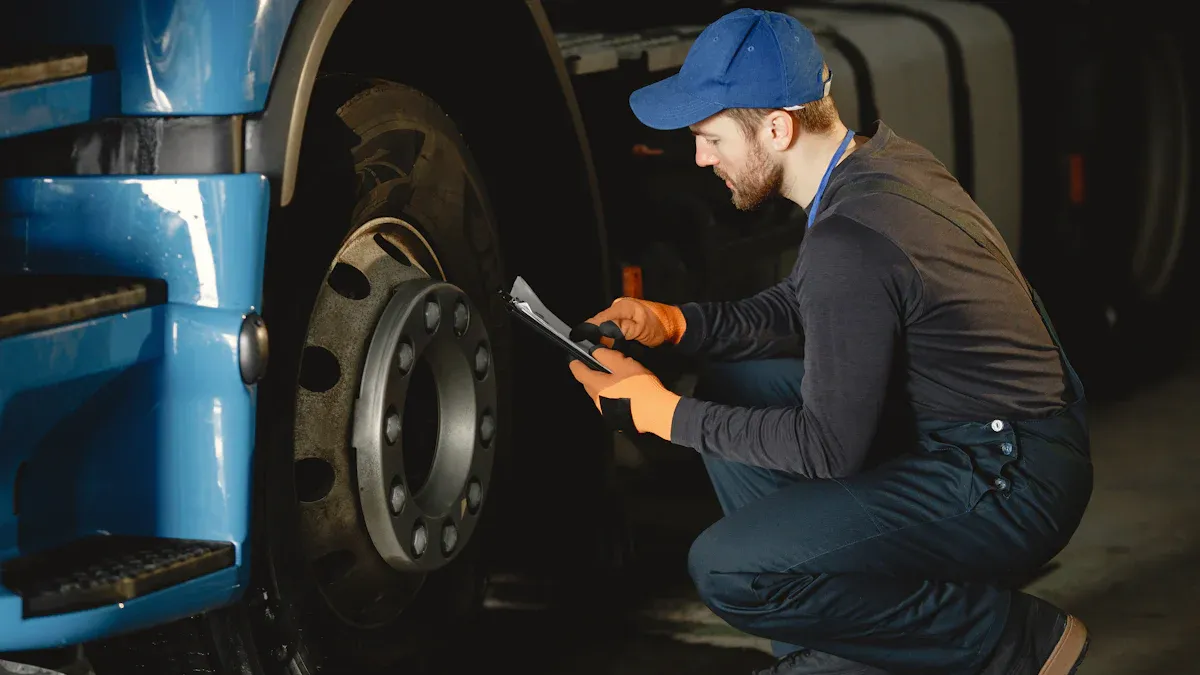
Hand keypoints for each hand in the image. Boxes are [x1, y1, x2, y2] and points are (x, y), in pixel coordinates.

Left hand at [568, 348, 680, 439]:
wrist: (656, 413)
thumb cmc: (639, 387)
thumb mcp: (624, 364)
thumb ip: (607, 356)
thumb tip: (594, 351)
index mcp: (596, 386)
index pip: (578, 372)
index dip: (576, 363)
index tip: (575, 358)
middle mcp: (597, 400)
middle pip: (588, 384)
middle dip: (590, 374)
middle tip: (600, 365)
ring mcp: (606, 411)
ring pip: (599, 394)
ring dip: (603, 385)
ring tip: (616, 378)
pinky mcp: (616, 418)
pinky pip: (609, 403)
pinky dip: (612, 395)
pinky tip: (624, 392)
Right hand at [572, 297, 686, 347]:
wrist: (676, 328)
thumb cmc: (662, 326)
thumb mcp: (641, 328)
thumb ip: (622, 329)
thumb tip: (604, 330)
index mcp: (621, 307)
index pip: (597, 320)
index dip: (586, 330)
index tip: (575, 339)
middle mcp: (619, 310)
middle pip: (599, 326)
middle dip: (596, 339)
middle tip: (595, 352)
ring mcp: (622, 317)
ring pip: (605, 331)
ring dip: (605, 342)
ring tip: (608, 351)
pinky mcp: (626, 325)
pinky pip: (613, 333)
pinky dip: (612, 342)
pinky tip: (615, 348)